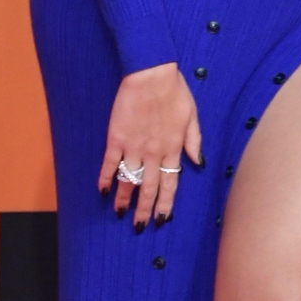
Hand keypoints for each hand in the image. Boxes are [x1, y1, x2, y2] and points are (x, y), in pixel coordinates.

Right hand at [100, 62, 202, 229]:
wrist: (151, 75)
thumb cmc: (174, 91)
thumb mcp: (192, 116)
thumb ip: (194, 141)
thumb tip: (197, 162)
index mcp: (173, 148)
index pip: (170, 183)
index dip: (165, 202)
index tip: (161, 218)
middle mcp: (154, 153)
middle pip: (149, 188)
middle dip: (144, 209)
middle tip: (140, 226)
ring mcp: (134, 146)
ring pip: (129, 180)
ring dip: (124, 199)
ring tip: (120, 213)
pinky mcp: (117, 137)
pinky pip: (110, 163)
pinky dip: (106, 177)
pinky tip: (103, 190)